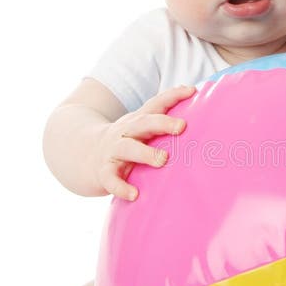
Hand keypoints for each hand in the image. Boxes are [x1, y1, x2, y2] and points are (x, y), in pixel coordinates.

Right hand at [94, 85, 195, 199]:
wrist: (84, 154)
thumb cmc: (126, 141)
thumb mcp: (141, 127)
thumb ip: (164, 122)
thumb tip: (200, 112)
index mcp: (138, 120)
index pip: (156, 104)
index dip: (173, 95)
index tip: (192, 91)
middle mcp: (126, 132)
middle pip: (143, 123)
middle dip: (162, 123)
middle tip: (182, 127)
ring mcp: (113, 151)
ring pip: (128, 148)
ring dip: (145, 153)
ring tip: (162, 160)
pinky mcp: (104, 171)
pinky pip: (111, 179)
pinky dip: (121, 187)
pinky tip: (135, 194)